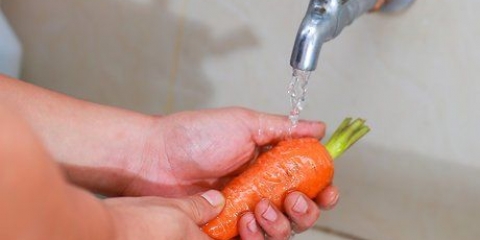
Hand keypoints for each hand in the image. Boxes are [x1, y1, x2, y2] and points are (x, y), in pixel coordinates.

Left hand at [125, 107, 338, 238]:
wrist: (157, 157)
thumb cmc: (197, 135)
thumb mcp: (245, 123)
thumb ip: (283, 128)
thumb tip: (319, 126)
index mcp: (270, 164)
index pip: (308, 182)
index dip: (323, 190)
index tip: (327, 190)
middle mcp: (261, 189)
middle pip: (300, 212)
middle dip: (304, 210)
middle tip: (291, 198)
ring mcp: (245, 210)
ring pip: (281, 232)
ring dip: (279, 223)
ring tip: (260, 207)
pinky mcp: (227, 228)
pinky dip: (255, 235)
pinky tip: (245, 219)